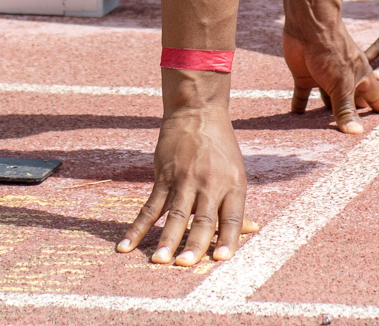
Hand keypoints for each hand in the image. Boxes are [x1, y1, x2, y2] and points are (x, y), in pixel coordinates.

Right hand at [118, 83, 255, 264]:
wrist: (197, 113)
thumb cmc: (220, 148)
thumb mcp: (236, 173)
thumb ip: (236, 204)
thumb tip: (251, 230)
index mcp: (232, 185)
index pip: (231, 217)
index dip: (228, 238)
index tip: (222, 259)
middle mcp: (210, 184)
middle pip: (202, 219)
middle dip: (194, 243)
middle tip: (185, 265)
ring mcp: (185, 180)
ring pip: (175, 214)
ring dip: (166, 239)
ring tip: (159, 260)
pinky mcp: (164, 176)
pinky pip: (149, 207)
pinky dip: (137, 228)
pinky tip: (127, 245)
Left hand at [283, 28, 378, 131]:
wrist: (308, 25)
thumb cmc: (332, 50)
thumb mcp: (341, 84)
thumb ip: (346, 109)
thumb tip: (357, 133)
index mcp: (360, 77)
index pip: (375, 97)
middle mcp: (344, 79)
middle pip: (351, 101)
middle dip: (353, 116)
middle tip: (356, 137)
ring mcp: (325, 78)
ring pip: (327, 102)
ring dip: (325, 115)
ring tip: (328, 134)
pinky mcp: (306, 76)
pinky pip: (303, 96)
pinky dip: (300, 107)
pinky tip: (297, 119)